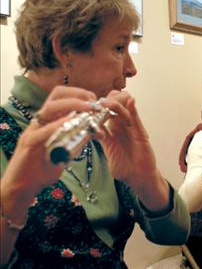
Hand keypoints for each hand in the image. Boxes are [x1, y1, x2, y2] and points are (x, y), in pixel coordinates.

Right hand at [1, 86, 96, 217]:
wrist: (22, 188)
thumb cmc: (44, 169)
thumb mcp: (67, 151)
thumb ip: (78, 140)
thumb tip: (97, 131)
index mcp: (49, 121)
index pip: (62, 97)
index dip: (80, 95)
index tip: (96, 102)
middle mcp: (40, 122)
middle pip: (56, 95)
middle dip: (78, 95)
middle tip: (94, 103)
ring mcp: (33, 131)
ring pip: (49, 108)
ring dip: (72, 105)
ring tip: (88, 108)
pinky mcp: (28, 144)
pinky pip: (42, 131)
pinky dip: (57, 125)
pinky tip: (69, 123)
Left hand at [96, 91, 154, 184]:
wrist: (138, 178)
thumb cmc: (125, 168)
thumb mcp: (108, 152)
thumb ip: (101, 142)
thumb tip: (87, 135)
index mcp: (112, 132)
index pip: (103, 115)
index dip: (95, 109)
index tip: (85, 105)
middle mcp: (122, 128)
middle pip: (114, 108)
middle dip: (105, 102)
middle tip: (94, 101)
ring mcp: (132, 129)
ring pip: (124, 111)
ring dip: (115, 104)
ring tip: (106, 101)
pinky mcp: (141, 133)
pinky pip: (137, 119)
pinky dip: (134, 109)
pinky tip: (131, 101)